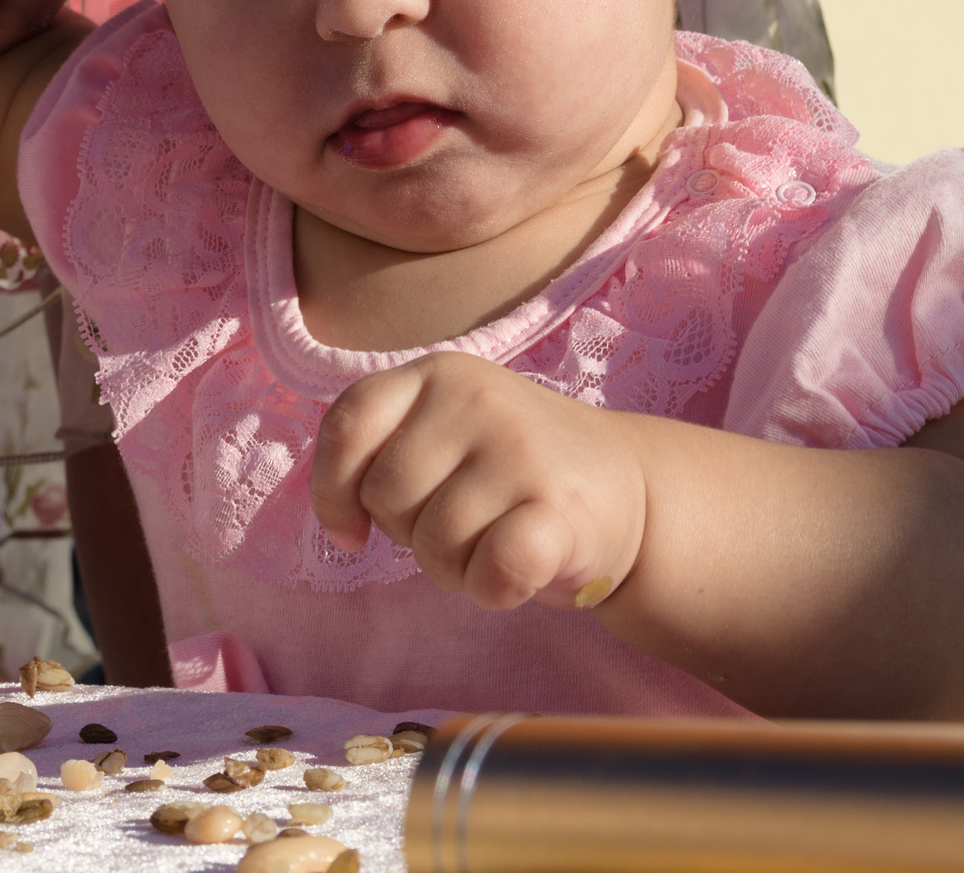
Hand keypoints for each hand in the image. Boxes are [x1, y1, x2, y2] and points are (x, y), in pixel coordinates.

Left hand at [309, 351, 648, 612]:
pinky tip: (520, 571)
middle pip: (386, 498)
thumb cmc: (513, 470)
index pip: (348, 424)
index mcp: (439, 374)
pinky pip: (488, 572)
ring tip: (496, 541)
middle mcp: (477, 399)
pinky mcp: (559, 510)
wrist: (631, 489)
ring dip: (456, 567)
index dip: (332, 489)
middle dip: (410, 534)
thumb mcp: (446, 430)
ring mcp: (520, 451)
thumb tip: (340, 522)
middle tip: (463, 525)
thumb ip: (386, 450)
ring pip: (433, 545)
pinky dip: (492, 590)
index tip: (352, 531)